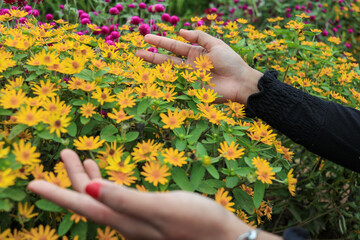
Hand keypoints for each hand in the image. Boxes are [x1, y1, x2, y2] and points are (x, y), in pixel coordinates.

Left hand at [27, 149, 249, 239]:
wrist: (221, 238)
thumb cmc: (197, 223)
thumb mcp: (162, 209)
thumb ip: (125, 201)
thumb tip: (88, 191)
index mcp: (124, 220)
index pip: (82, 206)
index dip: (56, 194)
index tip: (32, 182)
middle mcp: (124, 222)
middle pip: (89, 200)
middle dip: (72, 177)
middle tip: (65, 151)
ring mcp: (135, 220)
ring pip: (103, 198)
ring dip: (89, 178)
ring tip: (80, 157)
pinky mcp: (147, 216)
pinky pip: (118, 198)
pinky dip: (109, 184)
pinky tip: (109, 178)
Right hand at [135, 29, 263, 104]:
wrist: (240, 82)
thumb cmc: (231, 62)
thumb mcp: (216, 44)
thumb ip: (199, 37)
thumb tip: (181, 32)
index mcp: (195, 53)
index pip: (174, 47)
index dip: (160, 42)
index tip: (146, 38)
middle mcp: (189, 66)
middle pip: (167, 60)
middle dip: (152, 55)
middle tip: (136, 52)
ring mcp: (189, 79)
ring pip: (169, 72)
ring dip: (155, 68)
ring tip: (140, 62)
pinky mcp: (191, 91)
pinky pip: (176, 86)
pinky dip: (165, 83)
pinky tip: (153, 80)